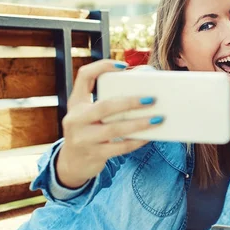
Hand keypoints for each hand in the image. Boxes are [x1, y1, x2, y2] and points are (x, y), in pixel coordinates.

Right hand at [56, 60, 162, 187]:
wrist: (71, 164)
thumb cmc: (88, 131)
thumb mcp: (88, 114)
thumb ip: (106, 100)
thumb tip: (143, 87)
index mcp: (76, 102)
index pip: (84, 76)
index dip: (102, 67)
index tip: (124, 66)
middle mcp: (76, 119)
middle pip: (105, 106)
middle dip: (130, 102)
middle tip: (152, 99)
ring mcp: (83, 139)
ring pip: (114, 130)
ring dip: (139, 124)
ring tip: (158, 119)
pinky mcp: (94, 154)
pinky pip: (120, 148)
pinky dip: (136, 141)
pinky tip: (149, 136)